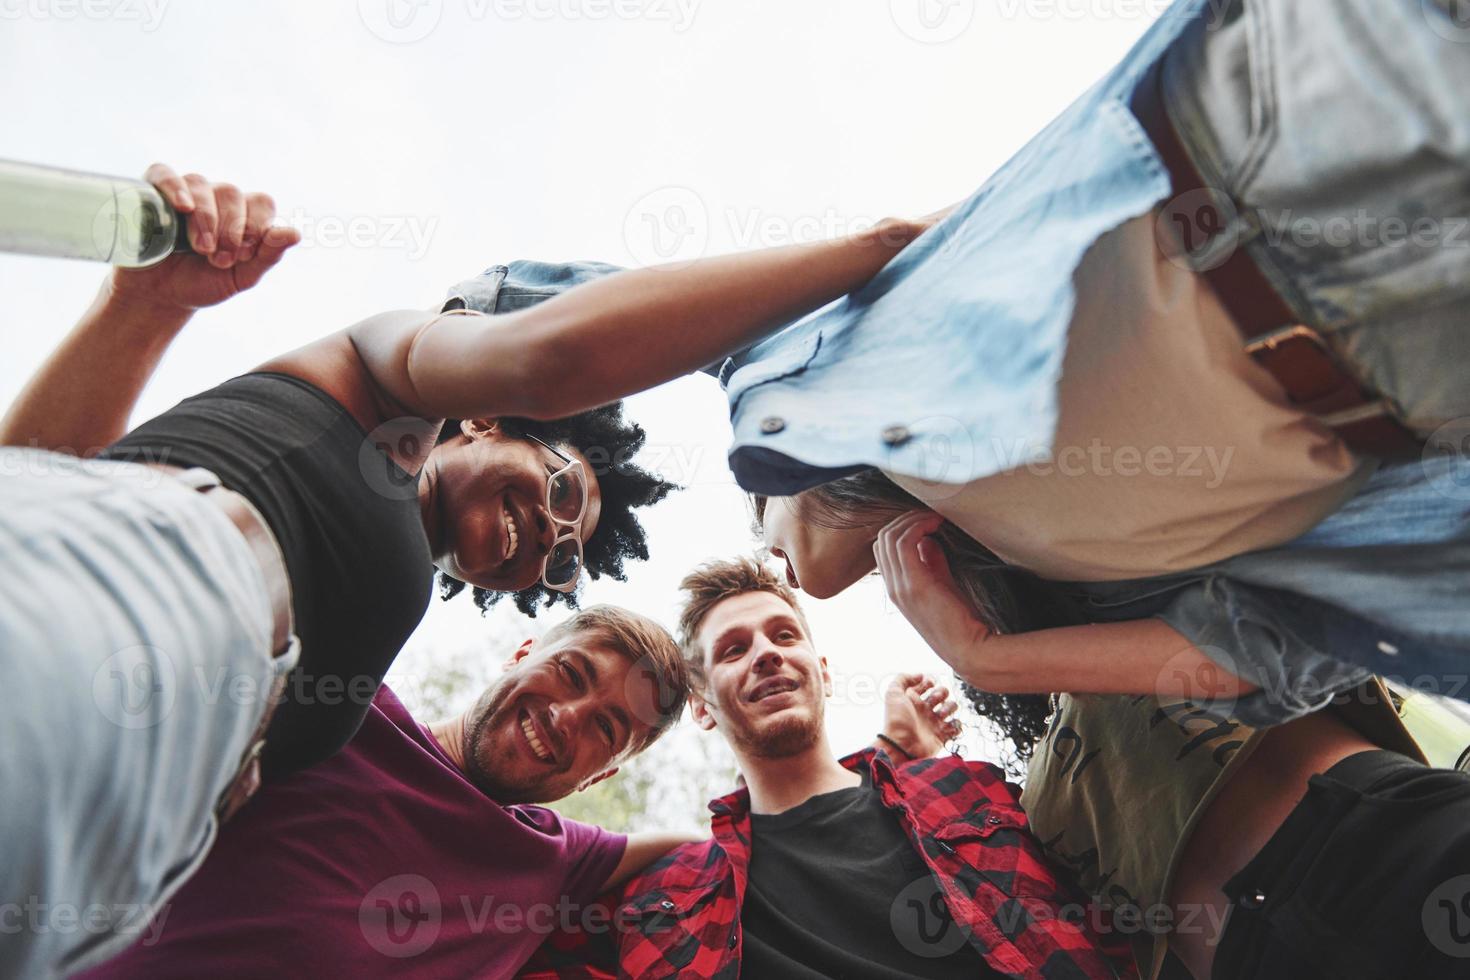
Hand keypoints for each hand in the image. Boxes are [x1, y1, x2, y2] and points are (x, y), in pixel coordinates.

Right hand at [107, 163, 300, 313]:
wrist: (162, 294)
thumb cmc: (204, 282)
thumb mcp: (241, 277)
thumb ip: (268, 256)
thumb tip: (296, 234)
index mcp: (245, 214)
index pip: (261, 202)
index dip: (256, 227)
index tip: (242, 257)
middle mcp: (218, 197)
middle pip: (232, 193)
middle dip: (229, 230)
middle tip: (219, 260)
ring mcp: (187, 192)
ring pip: (202, 186)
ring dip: (206, 219)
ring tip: (202, 249)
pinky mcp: (154, 192)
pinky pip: (165, 175)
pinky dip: (174, 188)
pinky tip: (183, 206)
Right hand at [875, 511, 990, 673]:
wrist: (971, 650)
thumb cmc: (963, 622)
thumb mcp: (944, 586)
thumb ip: (933, 563)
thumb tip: (928, 540)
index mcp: (897, 589)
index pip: (883, 548)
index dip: (902, 528)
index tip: (927, 520)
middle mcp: (893, 587)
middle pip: (883, 538)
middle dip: (905, 519)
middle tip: (930, 513)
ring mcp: (900, 586)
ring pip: (891, 536)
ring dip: (913, 519)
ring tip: (935, 515)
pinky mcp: (914, 584)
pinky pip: (905, 542)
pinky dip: (919, 525)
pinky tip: (937, 522)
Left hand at [881, 673, 960, 759]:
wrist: (902, 747)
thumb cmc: (897, 720)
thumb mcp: (893, 693)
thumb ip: (902, 679)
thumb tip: (920, 675)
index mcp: (914, 700)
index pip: (927, 684)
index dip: (930, 681)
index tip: (928, 683)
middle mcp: (924, 710)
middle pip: (941, 694)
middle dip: (941, 692)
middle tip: (934, 700)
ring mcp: (934, 723)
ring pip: (951, 707)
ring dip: (949, 707)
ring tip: (941, 714)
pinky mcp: (942, 736)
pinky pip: (957, 726)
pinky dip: (956, 724)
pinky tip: (948, 724)